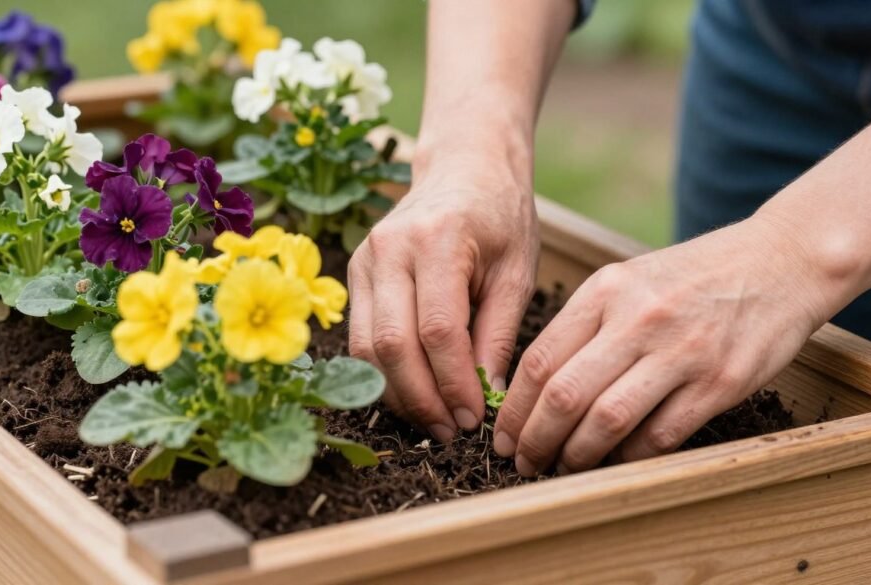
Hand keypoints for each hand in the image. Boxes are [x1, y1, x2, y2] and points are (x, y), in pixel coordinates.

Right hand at [348, 162, 538, 440]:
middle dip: (422, 399)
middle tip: (452, 431)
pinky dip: (385, 373)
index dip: (454, 383)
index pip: (437, 330)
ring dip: (398, 394)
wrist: (465, 167)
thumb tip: (486, 398)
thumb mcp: (516, 272)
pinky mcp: (354, 273)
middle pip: (393, 344)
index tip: (476, 418)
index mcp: (438, 240)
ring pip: (367, 347)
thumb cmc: (500, 216)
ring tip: (434, 420)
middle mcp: (389, 248)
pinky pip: (362, 336)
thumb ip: (498, 335)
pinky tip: (414, 393)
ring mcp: (364, 259)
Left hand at [493, 214, 835, 474]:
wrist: (781, 261)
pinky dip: (631, 457)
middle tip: (525, 462)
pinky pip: (661, 435)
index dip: (513, 409)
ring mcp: (682, 351)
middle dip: (534, 440)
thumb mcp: (630, 279)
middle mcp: (639, 319)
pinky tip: (618, 461)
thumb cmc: (694, 277)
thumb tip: (536, 389)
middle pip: (565, 395)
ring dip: (577, 456)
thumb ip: (586, 325)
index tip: (503, 436)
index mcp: (606, 290)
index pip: (539, 360)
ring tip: (564, 468)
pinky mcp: (721, 381)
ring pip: (608, 420)